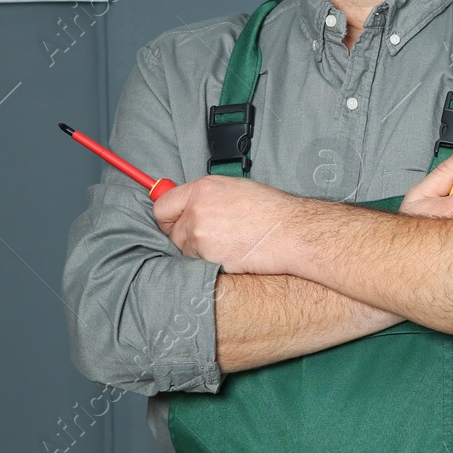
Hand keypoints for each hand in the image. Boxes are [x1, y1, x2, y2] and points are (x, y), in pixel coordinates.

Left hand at [152, 175, 301, 274]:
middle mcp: (197, 209)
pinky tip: (231, 254)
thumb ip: (207, 197)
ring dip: (199, 252)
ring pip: (185, 250)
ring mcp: (200, 234)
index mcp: (203, 188)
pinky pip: (198, 264)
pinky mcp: (207, 256)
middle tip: (212, 237)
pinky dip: (210, 263)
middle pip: (171, 232)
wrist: (290, 231)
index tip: (173, 223)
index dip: (168, 218)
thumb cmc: (271, 211)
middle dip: (186, 238)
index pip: (163, 205)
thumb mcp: (236, 189)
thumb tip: (190, 206)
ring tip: (228, 244)